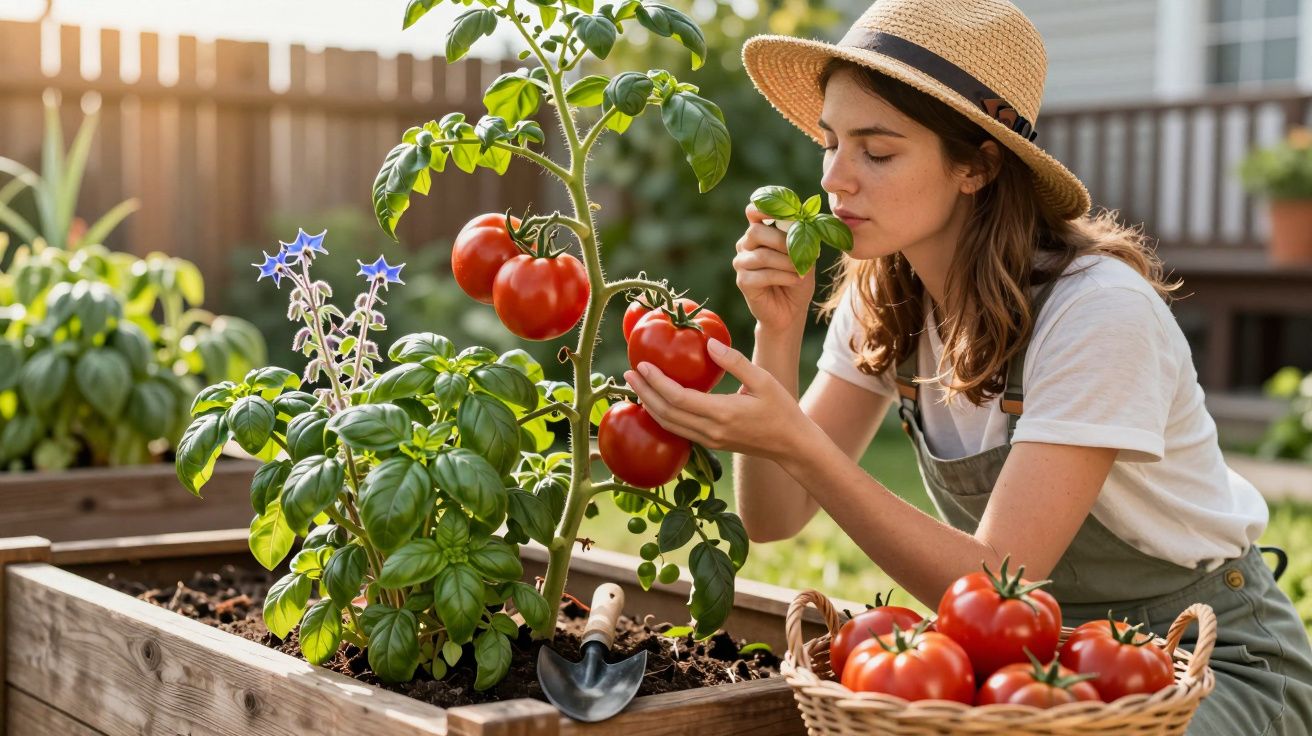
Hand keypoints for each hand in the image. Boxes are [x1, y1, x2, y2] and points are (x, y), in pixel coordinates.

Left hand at [622, 337, 808, 461]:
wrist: (791, 445)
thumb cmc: (781, 408)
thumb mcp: (763, 379)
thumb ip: (734, 361)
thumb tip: (709, 342)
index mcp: (723, 413)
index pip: (678, 398)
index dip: (656, 382)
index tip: (641, 365)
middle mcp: (711, 431)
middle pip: (666, 414)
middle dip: (644, 393)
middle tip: (628, 374)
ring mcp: (710, 440)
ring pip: (669, 425)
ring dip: (649, 405)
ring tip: (636, 386)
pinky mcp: (711, 444)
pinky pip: (679, 430)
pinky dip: (662, 416)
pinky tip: (655, 402)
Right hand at [736, 203, 815, 334]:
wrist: (791, 310)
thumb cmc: (797, 279)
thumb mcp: (805, 254)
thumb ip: (802, 237)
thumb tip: (804, 224)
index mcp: (760, 232)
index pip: (753, 211)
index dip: (763, 207)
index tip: (781, 210)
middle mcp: (746, 244)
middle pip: (756, 231)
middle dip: (782, 241)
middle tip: (800, 253)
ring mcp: (741, 263)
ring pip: (762, 255)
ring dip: (787, 263)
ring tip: (800, 271)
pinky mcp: (743, 282)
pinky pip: (762, 275)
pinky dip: (783, 277)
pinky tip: (794, 280)